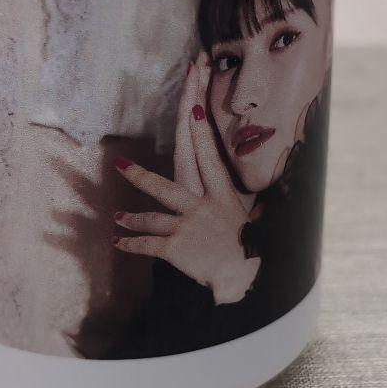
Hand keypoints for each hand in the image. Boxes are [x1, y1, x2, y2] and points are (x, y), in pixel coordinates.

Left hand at [112, 61, 259, 304]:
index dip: (201, 134)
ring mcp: (185, 228)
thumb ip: (253, 203)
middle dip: (140, 176)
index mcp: (222, 197)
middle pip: (164, 187)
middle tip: (119, 163)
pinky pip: (147, 244)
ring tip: (118, 217)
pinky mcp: (174, 249)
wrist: (242, 277)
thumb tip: (268, 195)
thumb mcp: (253, 219)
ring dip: (132, 218)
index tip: (193, 109)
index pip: (209, 159)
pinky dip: (131, 244)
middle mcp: (201, 208)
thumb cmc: (252, 249)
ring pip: (150, 218)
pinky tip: (119, 243)